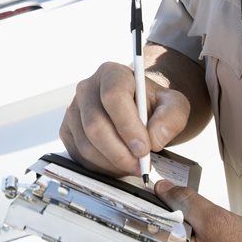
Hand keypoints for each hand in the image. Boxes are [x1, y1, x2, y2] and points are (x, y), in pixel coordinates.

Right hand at [59, 61, 189, 176]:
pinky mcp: (67, 130)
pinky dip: (100, 167)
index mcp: (111, 73)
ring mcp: (73, 110)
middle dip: (119, 152)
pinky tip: (117, 165)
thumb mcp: (174, 106)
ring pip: (86, 144)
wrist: (139, 111)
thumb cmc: (154, 106)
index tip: (144, 148)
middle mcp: (86, 88)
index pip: (113, 97)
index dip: (128, 126)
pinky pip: (79, 155)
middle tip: (140, 166)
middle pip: (95, 125)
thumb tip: (154, 139)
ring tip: (133, 166)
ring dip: (112, 163)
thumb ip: (171, 118)